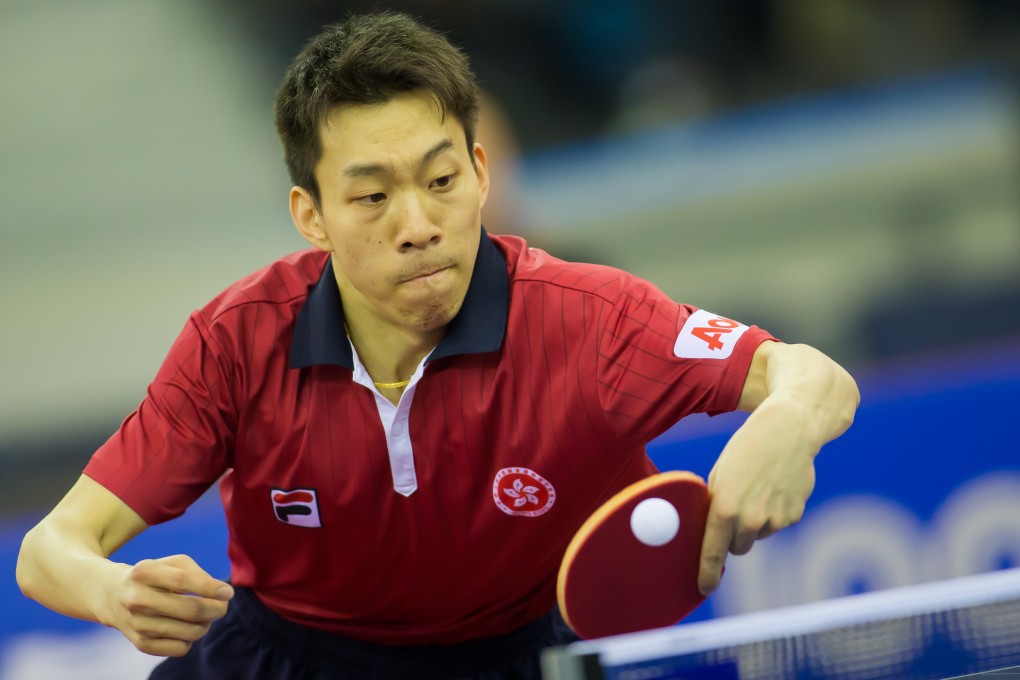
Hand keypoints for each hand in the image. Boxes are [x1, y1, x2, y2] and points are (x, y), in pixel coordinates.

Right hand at [101, 554, 233, 656]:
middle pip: (191, 610)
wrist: (113, 596)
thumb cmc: (155, 576)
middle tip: (222, 607)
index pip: (184, 581)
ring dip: (205, 625)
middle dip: (216, 609)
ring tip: (203, 616)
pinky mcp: (140, 644)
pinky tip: (185, 628)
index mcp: (144, 572)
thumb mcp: (172, 563)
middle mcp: (137, 599)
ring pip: (190, 632)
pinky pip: (181, 648)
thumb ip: (198, 573)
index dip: (211, 588)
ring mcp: (137, 624)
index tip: (228, 592)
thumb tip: (221, 593)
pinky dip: (190, 639)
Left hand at [696, 400, 817, 594]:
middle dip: (735, 535)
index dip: (706, 574)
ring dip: (757, 520)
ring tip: (760, 486)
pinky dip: (777, 511)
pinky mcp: (795, 516)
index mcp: (724, 509)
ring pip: (759, 534)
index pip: (713, 553)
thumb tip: (710, 534)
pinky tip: (778, 486)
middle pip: (738, 547)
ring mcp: (775, 521)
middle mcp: (750, 520)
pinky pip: (779, 523)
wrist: (789, 429)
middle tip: (739, 507)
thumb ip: (715, 506)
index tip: (703, 588)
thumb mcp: (720, 474)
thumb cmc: (746, 448)